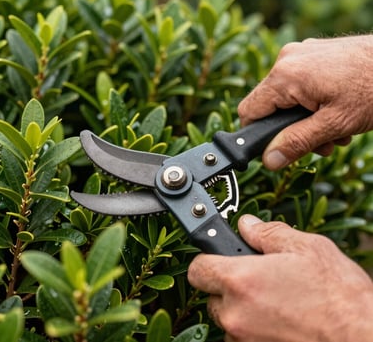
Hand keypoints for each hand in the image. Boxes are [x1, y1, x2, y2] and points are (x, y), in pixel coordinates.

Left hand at [188, 215, 372, 341]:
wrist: (362, 337)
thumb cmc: (338, 295)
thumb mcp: (304, 248)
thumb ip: (267, 233)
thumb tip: (246, 225)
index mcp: (241, 280)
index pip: (198, 269)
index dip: (207, 259)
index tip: (217, 257)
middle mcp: (236, 314)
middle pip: (211, 295)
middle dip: (227, 284)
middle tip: (254, 277)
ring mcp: (244, 339)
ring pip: (227, 318)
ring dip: (241, 308)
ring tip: (273, 299)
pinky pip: (242, 336)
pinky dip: (253, 326)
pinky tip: (278, 317)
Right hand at [238, 36, 372, 169]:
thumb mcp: (334, 124)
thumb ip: (296, 143)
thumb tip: (269, 161)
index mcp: (286, 76)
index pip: (249, 111)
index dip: (257, 135)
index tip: (275, 149)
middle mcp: (288, 60)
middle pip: (269, 106)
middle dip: (290, 131)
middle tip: (319, 144)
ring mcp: (301, 55)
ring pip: (286, 98)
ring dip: (305, 121)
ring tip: (334, 131)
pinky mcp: (313, 56)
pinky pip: (299, 85)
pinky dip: (313, 104)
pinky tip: (336, 113)